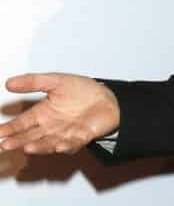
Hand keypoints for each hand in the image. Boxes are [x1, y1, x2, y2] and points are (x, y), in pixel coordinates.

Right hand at [0, 73, 119, 154]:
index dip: (10, 128)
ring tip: (27, 147)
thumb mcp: (57, 81)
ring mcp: (65, 134)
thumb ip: (34, 82)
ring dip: (39, 146)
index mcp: (43, 113)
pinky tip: (58, 145)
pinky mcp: (82, 137)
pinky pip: (73, 143)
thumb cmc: (82, 91)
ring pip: (49, 142)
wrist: (108, 97)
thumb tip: (9, 82)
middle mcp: (51, 127)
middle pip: (31, 136)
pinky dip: (66, 145)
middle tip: (5, 144)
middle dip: (18, 141)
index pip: (22, 123)